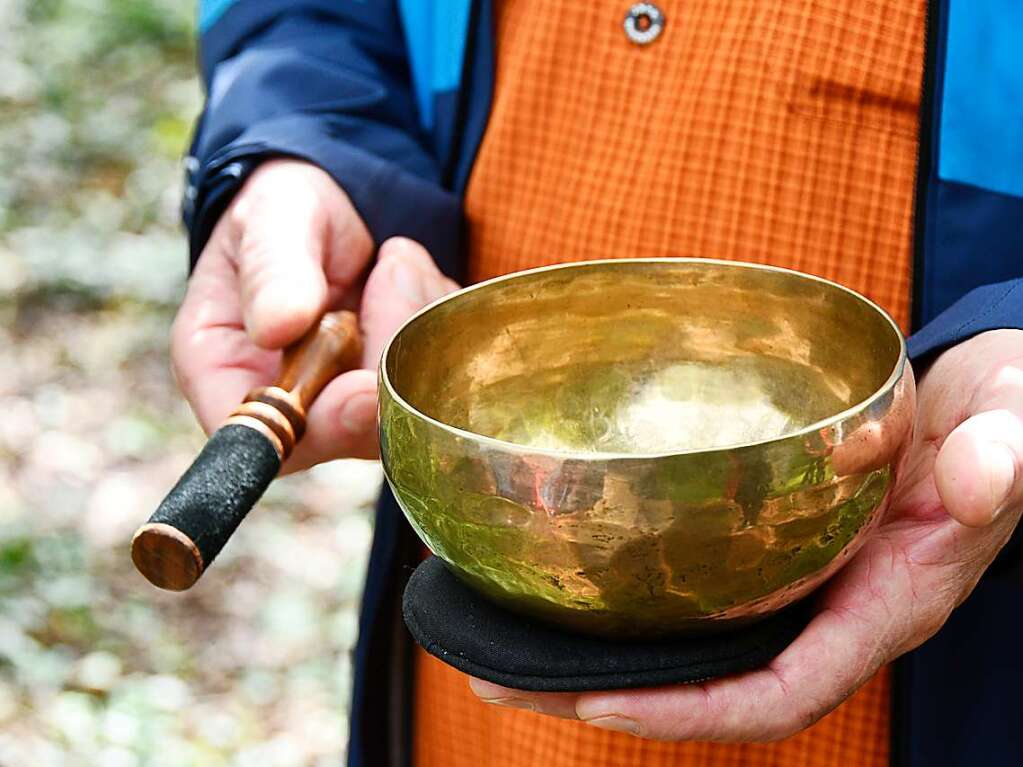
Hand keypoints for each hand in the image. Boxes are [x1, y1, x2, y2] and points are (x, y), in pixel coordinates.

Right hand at [171, 159, 457, 471]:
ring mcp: (346, 406)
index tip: (366, 388)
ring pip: (406, 402)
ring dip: (417, 321)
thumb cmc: (286, 213)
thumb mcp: (273, 219)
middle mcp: (287, 406)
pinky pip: (444, 374)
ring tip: (393, 261)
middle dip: (386, 352)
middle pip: (351, 428)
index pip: (266, 434)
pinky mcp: (397, 394)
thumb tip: (279, 325)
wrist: (335, 207)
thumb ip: (273, 269)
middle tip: (392, 267)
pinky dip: (440, 319)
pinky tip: (414, 280)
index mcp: (224, 374)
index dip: (320, 424)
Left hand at [469, 328, 1022, 740]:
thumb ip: (1004, 451)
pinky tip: (572, 580)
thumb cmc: (1005, 419)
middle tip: (502, 682)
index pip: (783, 693)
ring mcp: (800, 583)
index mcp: (884, 605)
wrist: (990, 408)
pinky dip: (636, 601)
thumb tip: (980, 477)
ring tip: (503, 646)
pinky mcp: (777, 547)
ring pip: (694, 647)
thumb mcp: (1015, 423)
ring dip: (603, 655)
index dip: (695, 713)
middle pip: (711, 687)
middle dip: (613, 697)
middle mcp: (831, 610)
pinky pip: (700, 594)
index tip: (604, 703)